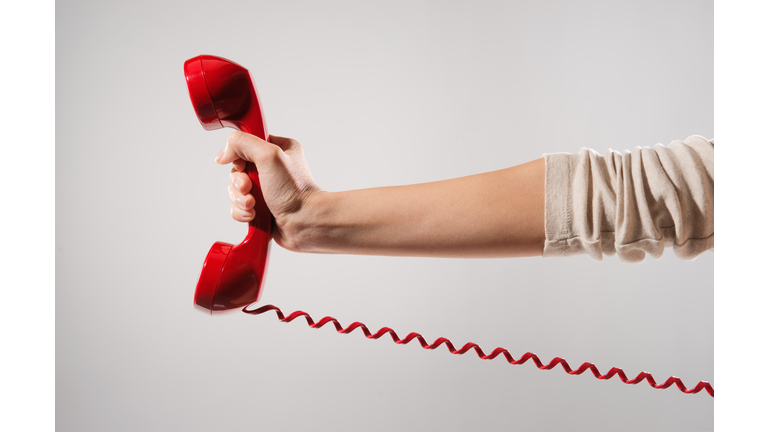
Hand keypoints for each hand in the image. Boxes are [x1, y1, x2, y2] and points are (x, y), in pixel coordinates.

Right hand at [216, 132, 321, 250]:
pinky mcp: (262, 208)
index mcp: (279, 149)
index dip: (239, 158)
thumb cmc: (294, 190)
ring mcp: (266, 189)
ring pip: (236, 190)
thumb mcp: (269, 155)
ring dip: (239, 199)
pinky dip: (242, 212)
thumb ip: (243, 143)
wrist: (304, 222)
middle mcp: (272, 168)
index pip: (246, 146)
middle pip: (237, 170)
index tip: (244, 167)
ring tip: (253, 205)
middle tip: (248, 188)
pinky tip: (254, 214)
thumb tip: (223, 154)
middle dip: (239, 183)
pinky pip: (239, 207)